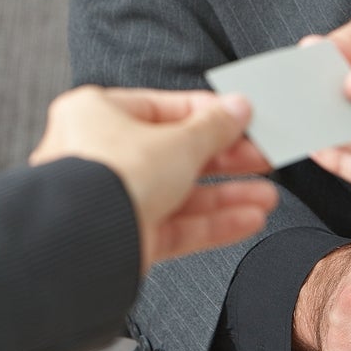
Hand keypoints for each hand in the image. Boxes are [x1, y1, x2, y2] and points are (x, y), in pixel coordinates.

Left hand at [30, 86, 275, 268]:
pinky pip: (176, 226)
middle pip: (176, 153)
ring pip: (180, 193)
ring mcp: (114, 199)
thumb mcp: (178, 142)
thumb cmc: (111, 177)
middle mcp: (101, 155)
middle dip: (225, 159)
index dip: (210, 116)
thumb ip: (214, 127)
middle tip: (263, 157)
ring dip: (226, 195)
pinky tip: (248, 220)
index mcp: (98, 114)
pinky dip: (212, 224)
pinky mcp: (125, 237)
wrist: (83, 241)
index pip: (165, 109)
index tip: (245, 121)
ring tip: (266, 195)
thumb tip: (238, 109)